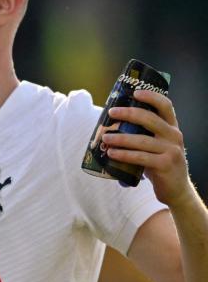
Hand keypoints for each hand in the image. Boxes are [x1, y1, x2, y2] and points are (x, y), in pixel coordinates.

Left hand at [103, 89, 196, 206]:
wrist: (176, 189)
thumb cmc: (159, 164)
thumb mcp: (156, 146)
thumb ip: (143, 135)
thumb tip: (111, 127)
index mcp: (172, 128)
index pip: (165, 106)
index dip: (151, 97)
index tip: (135, 92)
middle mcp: (174, 136)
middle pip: (150, 119)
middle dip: (128, 114)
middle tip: (111, 113)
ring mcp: (171, 150)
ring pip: (142, 140)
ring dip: (120, 138)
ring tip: (105, 138)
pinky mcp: (165, 165)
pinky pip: (140, 157)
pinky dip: (124, 155)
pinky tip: (111, 154)